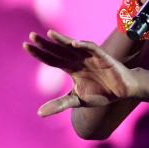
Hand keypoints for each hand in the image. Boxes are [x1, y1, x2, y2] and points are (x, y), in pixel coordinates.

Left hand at [23, 30, 138, 115]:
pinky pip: (92, 48)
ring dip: (62, 40)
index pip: (51, 59)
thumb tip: (39, 113)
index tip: (25, 46)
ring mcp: (89, 57)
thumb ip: (59, 104)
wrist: (123, 91)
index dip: (39, 53)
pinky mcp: (103, 57)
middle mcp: (78, 60)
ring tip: (50, 34)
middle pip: (58, 50)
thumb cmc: (101, 93)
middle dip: (46, 43)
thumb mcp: (77, 101)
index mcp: (70, 68)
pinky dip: (83, 45)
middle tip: (31, 36)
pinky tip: (74, 43)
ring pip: (73, 46)